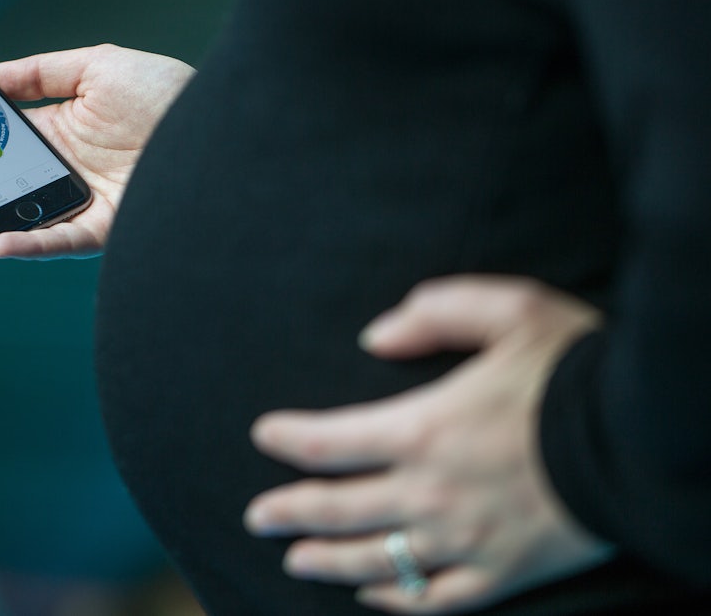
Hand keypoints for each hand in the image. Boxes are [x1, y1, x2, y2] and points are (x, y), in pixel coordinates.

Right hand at [0, 44, 193, 258]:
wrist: (224, 126)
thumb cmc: (168, 92)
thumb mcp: (97, 65)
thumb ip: (40, 74)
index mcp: (61, 131)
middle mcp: (67, 172)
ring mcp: (85, 203)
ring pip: (18, 220)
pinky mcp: (109, 230)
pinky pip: (62, 243)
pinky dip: (28, 245)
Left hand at [244, 276, 612, 613]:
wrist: (642, 440)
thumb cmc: (575, 371)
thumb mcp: (509, 311)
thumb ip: (435, 313)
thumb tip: (376, 336)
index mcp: (424, 429)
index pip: (330, 441)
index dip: (288, 439)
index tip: (264, 435)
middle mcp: (431, 493)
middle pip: (337, 510)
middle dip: (288, 512)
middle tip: (255, 516)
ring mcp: (464, 540)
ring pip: (376, 561)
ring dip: (327, 561)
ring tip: (294, 561)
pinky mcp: (501, 572)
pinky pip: (435, 600)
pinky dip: (397, 600)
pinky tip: (373, 595)